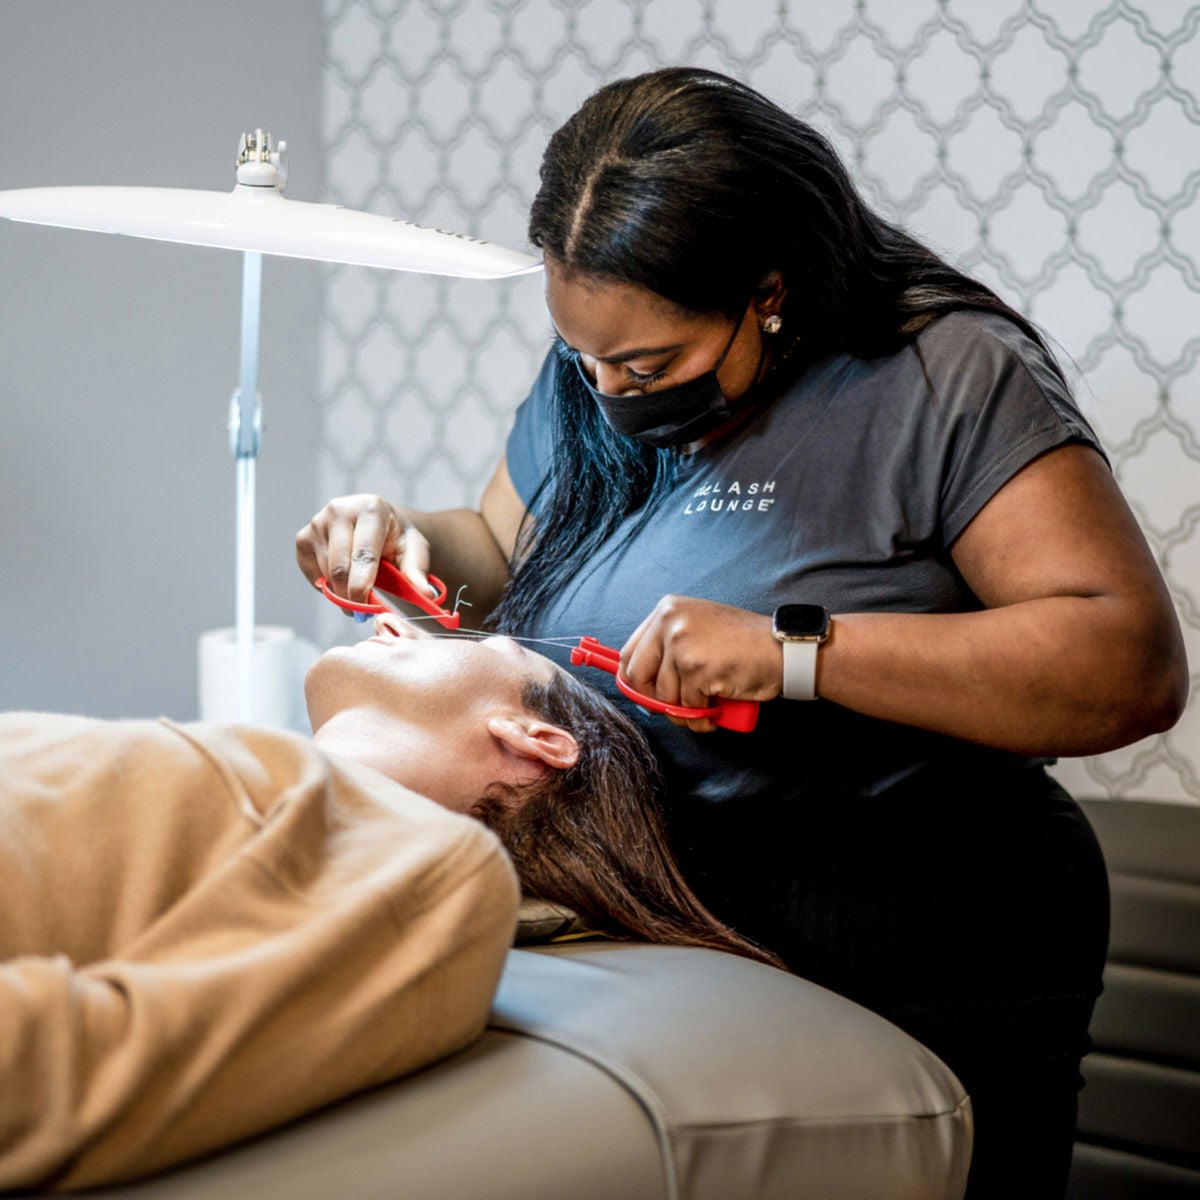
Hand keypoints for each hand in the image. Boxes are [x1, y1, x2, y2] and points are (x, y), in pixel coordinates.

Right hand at [295, 494, 431, 603]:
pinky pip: (312, 574)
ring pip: (325, 574)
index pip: (363, 555)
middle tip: (362, 610)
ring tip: (358, 590)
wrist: (379, 523)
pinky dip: (326, 586)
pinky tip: (342, 579)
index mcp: (370, 509)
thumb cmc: (397, 538)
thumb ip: (417, 572)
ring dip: (340, 592)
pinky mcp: (303, 537)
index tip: (367, 608)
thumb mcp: (414, 551)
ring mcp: (317, 522)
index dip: (363, 586)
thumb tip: (426, 595)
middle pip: (339, 568)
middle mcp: (339, 510)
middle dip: (350, 596)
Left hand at [621, 596, 781, 731]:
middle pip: (637, 676)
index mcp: (667, 610)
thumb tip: (636, 680)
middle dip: (654, 700)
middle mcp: (669, 621)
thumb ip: (668, 646)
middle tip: (676, 708)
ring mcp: (681, 643)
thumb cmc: (744, 644)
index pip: (630, 654)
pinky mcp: (696, 667)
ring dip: (685, 712)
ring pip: (664, 696)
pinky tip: (717, 709)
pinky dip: (702, 717)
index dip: (636, 681)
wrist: (782, 649)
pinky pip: (688, 706)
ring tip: (707, 707)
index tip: (647, 696)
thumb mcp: (699, 629)